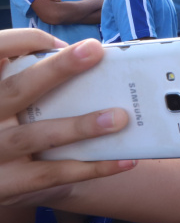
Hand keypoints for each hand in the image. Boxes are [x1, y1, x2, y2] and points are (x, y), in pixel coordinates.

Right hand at [0, 32, 133, 204]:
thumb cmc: (8, 126)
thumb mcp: (7, 99)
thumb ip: (28, 76)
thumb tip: (77, 55)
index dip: (23, 41)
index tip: (61, 38)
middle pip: (17, 89)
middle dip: (56, 69)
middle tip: (93, 51)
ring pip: (35, 136)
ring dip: (80, 126)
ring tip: (119, 117)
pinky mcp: (7, 184)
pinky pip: (52, 175)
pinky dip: (91, 168)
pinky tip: (124, 160)